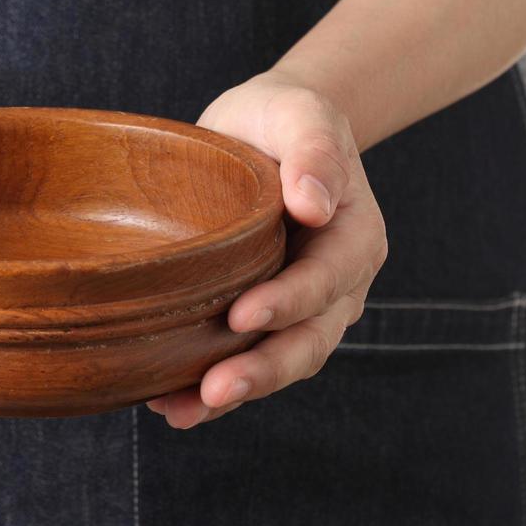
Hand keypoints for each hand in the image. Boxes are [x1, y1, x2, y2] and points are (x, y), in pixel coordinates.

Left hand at [146, 70, 387, 427]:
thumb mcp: (302, 114)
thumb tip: (314, 204)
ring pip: (280, 363)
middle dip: (264, 370)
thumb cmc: (285, 119)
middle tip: (214, 390)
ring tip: (185, 410)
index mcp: (355, 237)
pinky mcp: (263, 318)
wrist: (267, 131)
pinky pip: (246, 361)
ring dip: (236, 392)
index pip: (328, 280)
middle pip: (309, 340)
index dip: (289, 303)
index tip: (243, 316)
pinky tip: (169, 404)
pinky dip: (212, 389)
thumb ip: (313, 151)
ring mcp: (303, 309)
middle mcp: (337, 284)